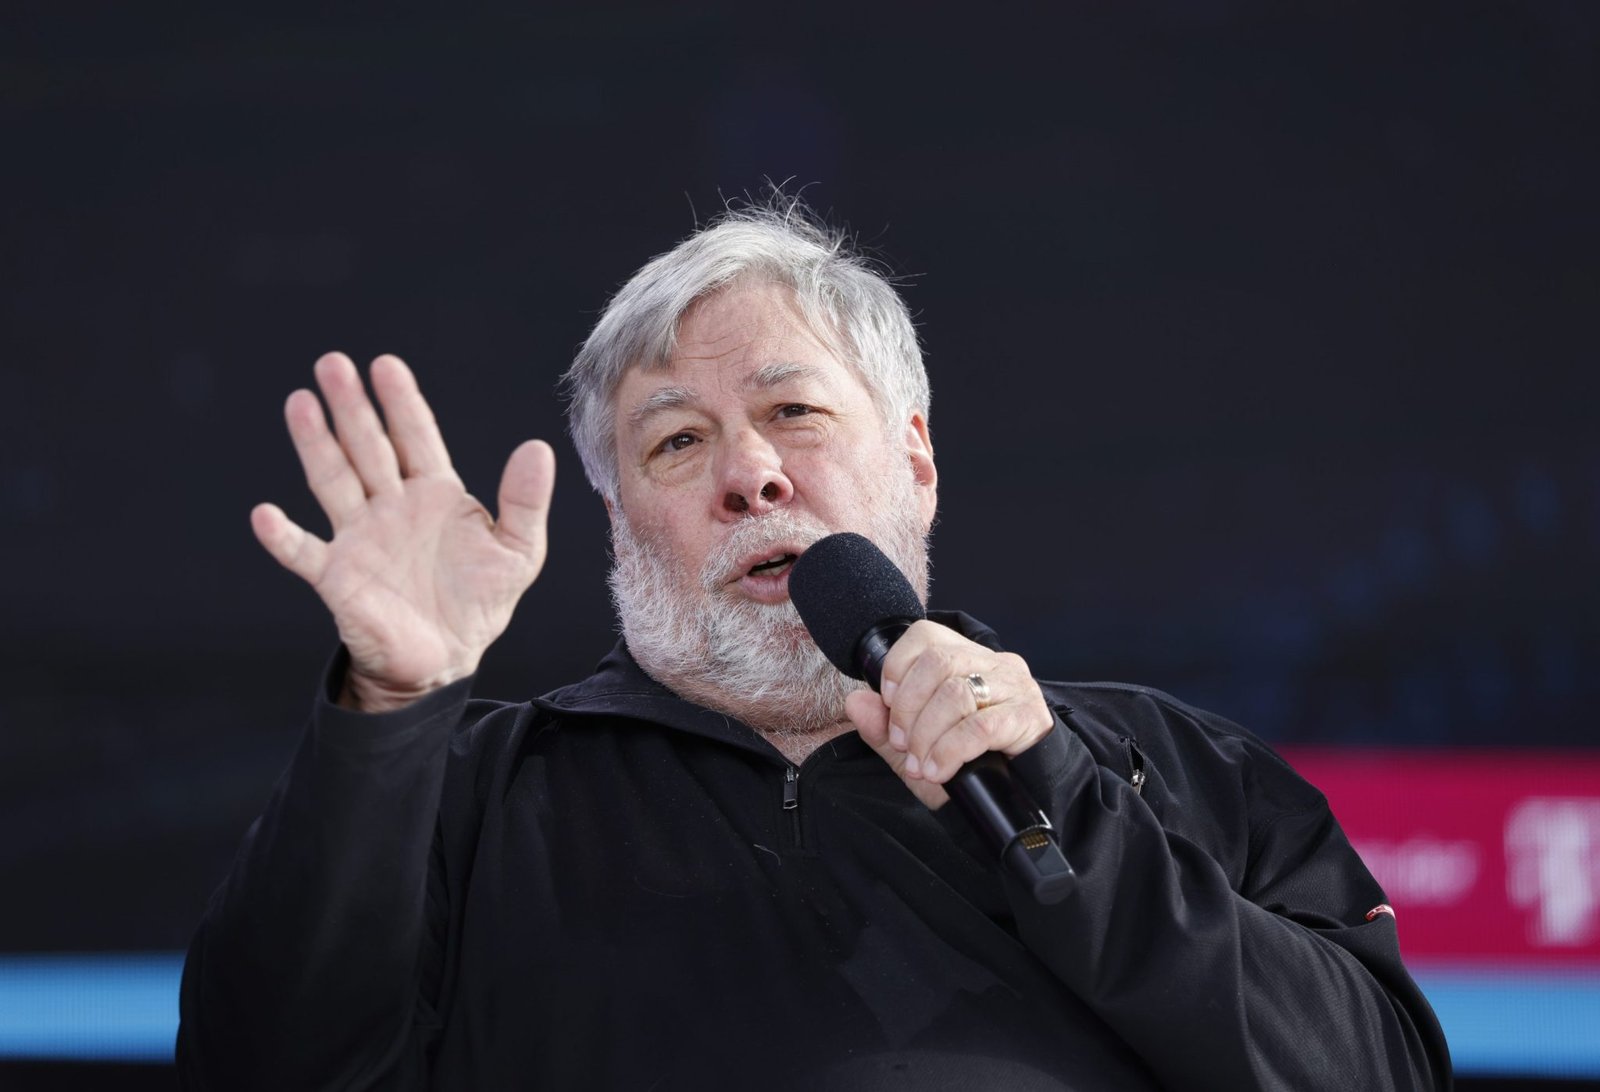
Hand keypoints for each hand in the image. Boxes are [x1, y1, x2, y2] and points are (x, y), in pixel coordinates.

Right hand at [251, 352, 554, 711]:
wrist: (446, 658)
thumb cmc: (480, 602)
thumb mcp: (519, 552)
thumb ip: (525, 502)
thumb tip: (538, 447)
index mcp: (435, 494)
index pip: (416, 437)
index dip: (401, 402)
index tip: (386, 365)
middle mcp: (392, 506)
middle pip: (368, 447)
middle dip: (352, 407)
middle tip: (333, 363)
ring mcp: (360, 537)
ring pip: (333, 481)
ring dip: (316, 444)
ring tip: (300, 402)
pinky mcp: (337, 576)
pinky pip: (304, 552)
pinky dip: (282, 537)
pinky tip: (265, 515)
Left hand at [843, 621, 1053, 808]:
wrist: (1018, 799)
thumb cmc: (968, 766)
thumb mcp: (915, 750)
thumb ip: (883, 727)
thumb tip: (855, 703)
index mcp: (966, 659)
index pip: (926, 636)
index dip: (898, 667)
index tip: (888, 703)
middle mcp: (994, 664)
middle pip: (938, 662)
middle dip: (909, 708)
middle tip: (904, 744)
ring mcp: (1015, 687)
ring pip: (957, 692)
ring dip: (927, 734)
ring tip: (921, 765)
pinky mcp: (1030, 717)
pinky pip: (981, 726)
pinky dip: (951, 751)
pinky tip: (939, 770)